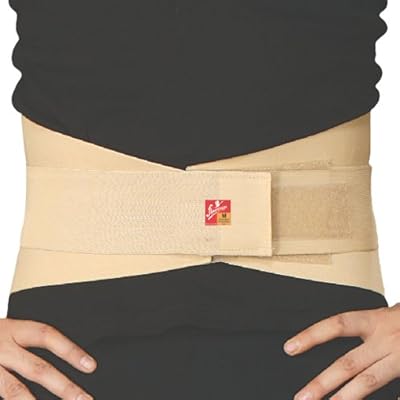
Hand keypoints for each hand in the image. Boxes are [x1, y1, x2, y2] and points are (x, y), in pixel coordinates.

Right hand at [0, 318, 96, 398]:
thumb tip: (62, 358)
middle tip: (84, 398)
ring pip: (13, 390)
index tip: (90, 365)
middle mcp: (0, 347)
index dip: (70, 350)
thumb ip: (24, 343)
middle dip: (63, 386)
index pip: (47, 336)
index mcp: (11, 329)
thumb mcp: (5, 330)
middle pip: (37, 368)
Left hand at [283, 303, 399, 398]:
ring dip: (345, 398)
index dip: (312, 335)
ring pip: (369, 382)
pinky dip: (390, 399)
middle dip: (322, 382)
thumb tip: (337, 333)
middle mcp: (386, 338)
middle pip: (348, 363)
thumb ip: (367, 327)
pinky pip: (399, 391)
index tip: (290, 347)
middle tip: (301, 397)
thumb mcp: (387, 315)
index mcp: (375, 320)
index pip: (336, 325)